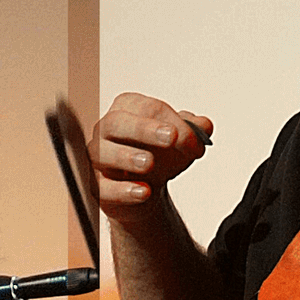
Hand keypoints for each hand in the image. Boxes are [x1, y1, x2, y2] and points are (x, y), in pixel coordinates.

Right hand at [91, 92, 213, 215]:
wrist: (146, 190)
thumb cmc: (160, 157)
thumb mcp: (182, 142)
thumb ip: (195, 130)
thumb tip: (203, 125)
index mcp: (127, 110)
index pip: (145, 107)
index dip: (173, 122)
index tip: (194, 141)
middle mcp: (105, 130)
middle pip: (116, 122)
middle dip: (144, 129)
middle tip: (171, 137)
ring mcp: (97, 158)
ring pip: (101, 153)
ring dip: (126, 157)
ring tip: (149, 163)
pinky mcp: (96, 186)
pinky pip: (102, 187)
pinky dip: (122, 190)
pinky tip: (143, 191)